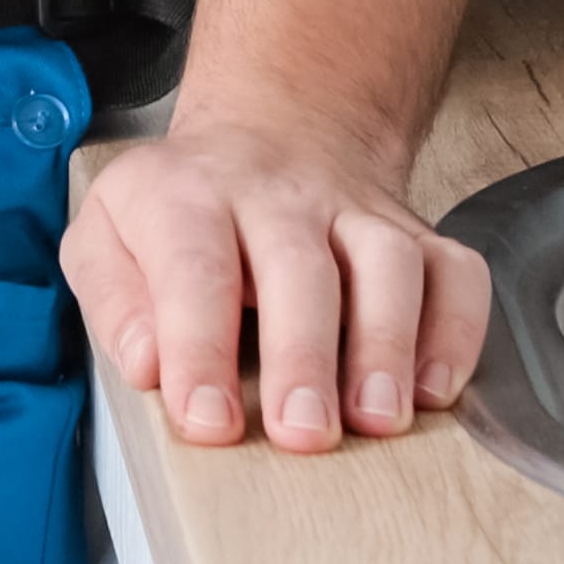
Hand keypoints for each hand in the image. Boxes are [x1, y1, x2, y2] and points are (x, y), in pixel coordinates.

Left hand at [65, 111, 485, 454]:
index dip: (198, 347)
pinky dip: (456, 331)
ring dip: (388, 344)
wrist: (272, 130)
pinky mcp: (413, 234)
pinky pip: (454, 272)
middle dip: (304, 355)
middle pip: (299, 266)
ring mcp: (354, 212)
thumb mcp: (107, 235)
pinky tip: (435, 389)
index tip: (207, 420)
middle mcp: (277, 198)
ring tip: (378, 418)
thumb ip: (115, 299)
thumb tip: (146, 363)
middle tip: (303, 434)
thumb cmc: (183, 211)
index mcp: (188, 198)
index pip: (193, 267)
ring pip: (388, 262)